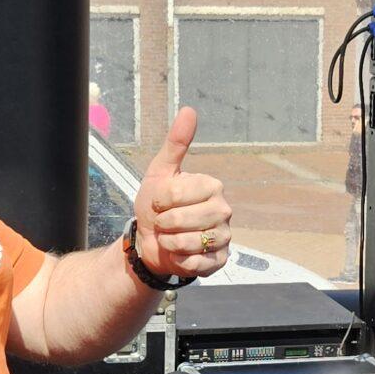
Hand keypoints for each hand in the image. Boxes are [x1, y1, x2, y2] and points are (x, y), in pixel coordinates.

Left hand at [133, 107, 232, 277]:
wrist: (150, 243)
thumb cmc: (156, 206)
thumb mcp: (159, 173)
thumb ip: (175, 143)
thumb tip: (189, 110)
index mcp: (212, 186)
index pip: (180, 194)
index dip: (160, 201)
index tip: (158, 202)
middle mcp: (224, 209)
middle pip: (187, 219)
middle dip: (165, 223)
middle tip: (163, 222)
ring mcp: (224, 236)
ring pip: (192, 242)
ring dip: (171, 242)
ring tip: (170, 237)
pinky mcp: (220, 260)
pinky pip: (198, 263)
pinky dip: (181, 260)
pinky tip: (180, 253)